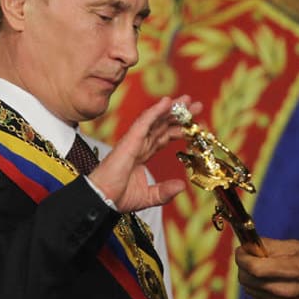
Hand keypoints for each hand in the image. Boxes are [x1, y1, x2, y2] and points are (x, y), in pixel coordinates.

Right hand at [88, 96, 187, 211]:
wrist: (102, 199)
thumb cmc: (117, 198)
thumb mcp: (148, 196)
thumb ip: (164, 191)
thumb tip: (182, 186)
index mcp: (143, 155)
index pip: (165, 137)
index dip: (180, 130)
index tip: (197, 125)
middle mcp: (140, 144)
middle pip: (163, 125)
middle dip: (180, 114)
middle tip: (197, 105)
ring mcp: (134, 141)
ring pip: (156, 120)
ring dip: (172, 108)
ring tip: (187, 99)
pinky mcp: (129, 140)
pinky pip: (144, 122)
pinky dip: (155, 111)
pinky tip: (167, 102)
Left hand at [236, 238, 298, 298]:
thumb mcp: (296, 246)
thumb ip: (270, 246)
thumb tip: (249, 244)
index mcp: (288, 270)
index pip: (252, 267)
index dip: (242, 257)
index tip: (242, 249)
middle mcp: (283, 291)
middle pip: (246, 280)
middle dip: (243, 266)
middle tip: (251, 256)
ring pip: (250, 291)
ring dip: (250, 278)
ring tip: (261, 268)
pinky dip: (258, 289)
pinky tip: (269, 280)